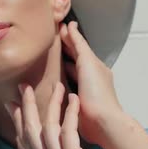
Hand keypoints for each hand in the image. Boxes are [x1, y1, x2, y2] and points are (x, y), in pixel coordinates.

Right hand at [5, 82, 125, 148]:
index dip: (17, 121)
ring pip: (47, 128)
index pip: (24, 141)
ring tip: (57, 85)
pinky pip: (68, 133)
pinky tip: (73, 100)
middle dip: (26, 107)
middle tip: (23, 86)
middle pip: (30, 131)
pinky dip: (70, 114)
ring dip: (51, 104)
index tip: (12, 104)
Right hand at [60, 21, 125, 145]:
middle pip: (74, 57)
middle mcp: (89, 75)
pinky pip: (65, 85)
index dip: (68, 36)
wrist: (101, 122)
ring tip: (45, 56)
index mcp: (94, 65)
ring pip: (69, 71)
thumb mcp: (88, 63)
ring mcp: (82, 89)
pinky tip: (49, 79)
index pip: (79, 45)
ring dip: (60, 63)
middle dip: (63, 48)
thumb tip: (71, 26)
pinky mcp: (75, 101)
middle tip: (49, 39)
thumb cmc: (97, 93)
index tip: (57, 26)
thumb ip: (79, 44)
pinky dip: (58, 78)